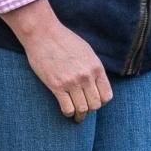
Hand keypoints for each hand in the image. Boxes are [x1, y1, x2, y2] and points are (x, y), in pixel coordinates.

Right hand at [1, 0, 110, 120]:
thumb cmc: (64, 40)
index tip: (94, 103)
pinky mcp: (56, 85)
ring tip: (76, 116)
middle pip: (95, 105)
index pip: (107, 95)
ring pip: (82, 109)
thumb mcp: (86, 51)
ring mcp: (72, 81)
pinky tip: (66, 111)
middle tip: (84, 111)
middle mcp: (86, 76)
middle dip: (90, 110)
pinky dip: (68, 113)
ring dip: (80, 116)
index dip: (101, 103)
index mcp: (96, 67)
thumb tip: (97, 83)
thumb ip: (93, 67)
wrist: (43, 33)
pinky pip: (67, 108)